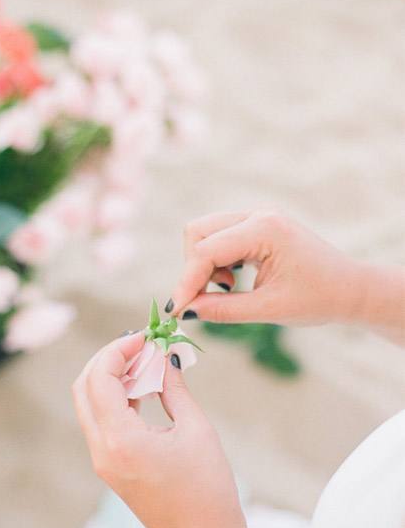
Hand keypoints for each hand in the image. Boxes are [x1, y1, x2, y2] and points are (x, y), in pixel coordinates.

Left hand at [71, 332, 246, 527]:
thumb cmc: (208, 488)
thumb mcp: (196, 430)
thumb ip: (174, 387)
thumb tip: (165, 355)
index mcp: (119, 440)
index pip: (100, 378)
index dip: (118, 350)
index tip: (144, 336)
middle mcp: (101, 450)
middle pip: (84, 387)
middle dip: (108, 359)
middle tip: (139, 344)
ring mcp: (101, 461)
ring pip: (88, 404)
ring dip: (110, 378)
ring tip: (146, 362)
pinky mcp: (109, 467)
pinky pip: (101, 423)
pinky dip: (115, 399)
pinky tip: (144, 388)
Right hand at [167, 210, 369, 325]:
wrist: (351, 290)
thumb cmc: (319, 299)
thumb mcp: (269, 309)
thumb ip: (223, 310)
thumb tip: (185, 311)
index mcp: (265, 229)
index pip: (206, 251)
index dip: (187, 282)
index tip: (176, 310)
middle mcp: (258, 216)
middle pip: (198, 233)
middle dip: (193, 268)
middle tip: (208, 298)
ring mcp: (256, 218)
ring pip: (204, 233)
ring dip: (203, 264)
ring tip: (226, 288)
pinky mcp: (255, 227)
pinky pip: (218, 237)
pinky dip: (215, 261)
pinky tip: (232, 280)